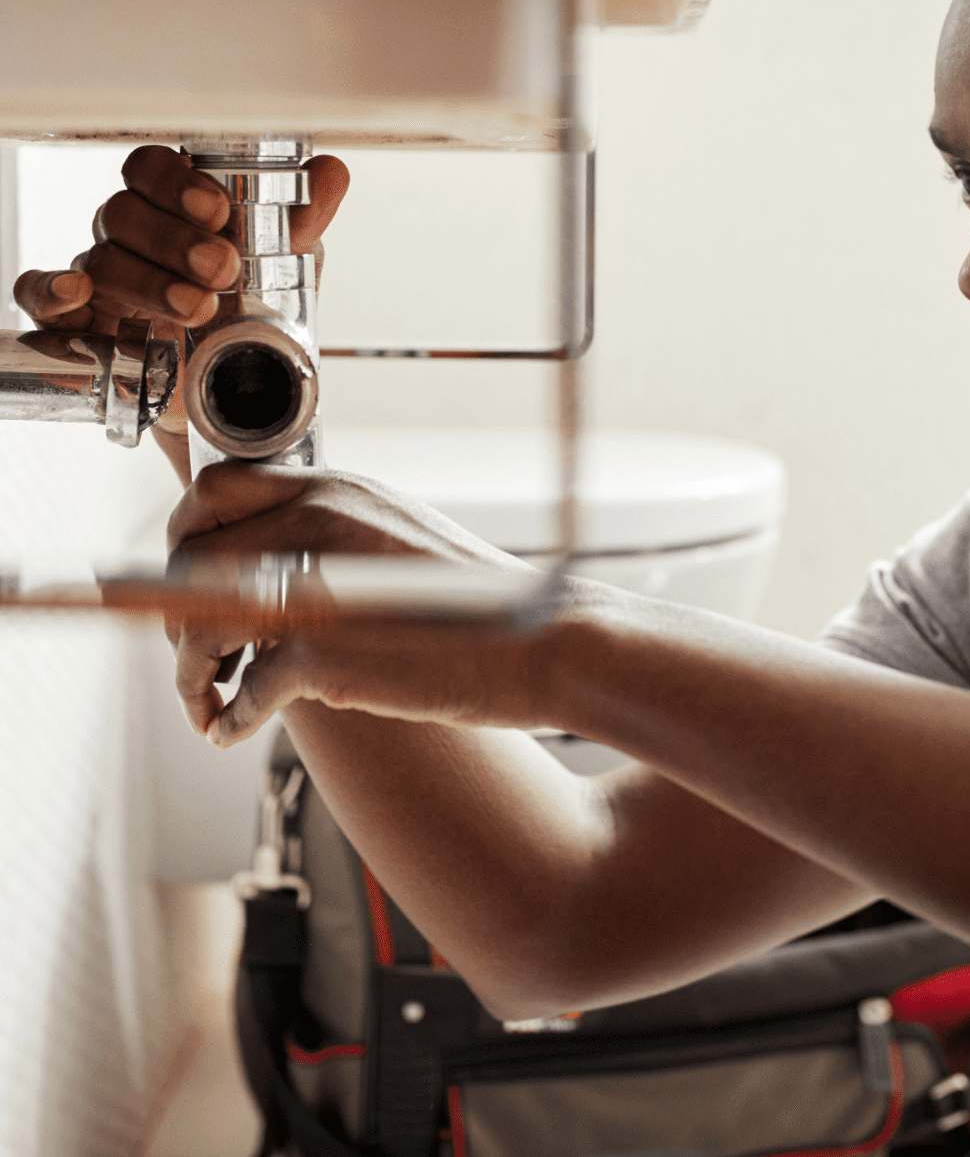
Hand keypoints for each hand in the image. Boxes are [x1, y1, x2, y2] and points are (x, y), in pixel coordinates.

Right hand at [12, 144, 349, 439]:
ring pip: (100, 258)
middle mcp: (130, 235)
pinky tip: (79, 293)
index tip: (217, 210)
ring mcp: (100, 276)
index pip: (151, 168)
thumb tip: (331, 171)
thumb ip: (301, 220)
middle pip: (124, 212)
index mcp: (174, 209)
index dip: (176, 183)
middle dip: (174, 240)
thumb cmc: (247, 309)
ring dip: (149, 281)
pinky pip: (39, 294)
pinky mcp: (78, 321)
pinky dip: (51, 290)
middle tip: (221, 268)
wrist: (232, 387)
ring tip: (198, 307)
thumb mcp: (283, 266)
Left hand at [166, 461, 546, 741]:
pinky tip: (232, 729)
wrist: (546, 644)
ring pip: (198, 622)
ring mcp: (318, 583)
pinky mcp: (324, 650)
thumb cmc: (483, 605)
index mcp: (340, 489)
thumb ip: (336, 536)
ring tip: (207, 700)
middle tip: (199, 655)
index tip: (187, 580)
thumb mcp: (401, 539)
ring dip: (188, 672)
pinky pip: (242, 687)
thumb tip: (271, 563)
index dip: (185, 538)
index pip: (214, 491)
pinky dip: (227, 715)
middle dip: (174, 613)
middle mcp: (319, 522)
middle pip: (190, 557)